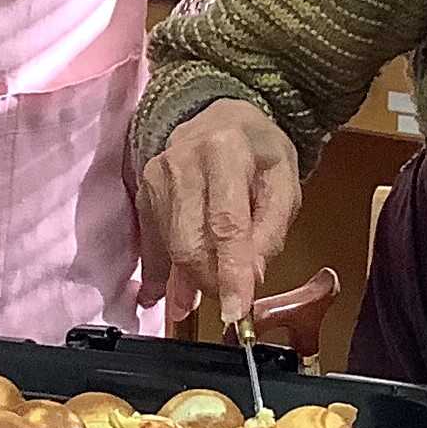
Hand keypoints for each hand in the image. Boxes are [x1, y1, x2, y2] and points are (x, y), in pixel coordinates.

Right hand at [135, 98, 301, 327]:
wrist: (219, 116)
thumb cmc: (258, 150)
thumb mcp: (284, 182)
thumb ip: (271, 230)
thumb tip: (249, 277)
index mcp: (225, 150)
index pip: (226, 223)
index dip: (230, 272)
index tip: (236, 311)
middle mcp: (183, 160)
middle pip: (189, 241)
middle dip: (210, 280)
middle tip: (231, 297)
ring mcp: (156, 175)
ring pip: (170, 247)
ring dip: (188, 281)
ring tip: (203, 294)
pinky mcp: (142, 190)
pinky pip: (151, 244)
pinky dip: (161, 274)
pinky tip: (168, 293)